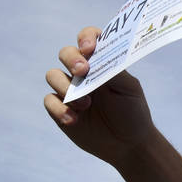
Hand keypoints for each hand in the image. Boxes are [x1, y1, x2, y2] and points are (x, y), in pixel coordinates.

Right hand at [44, 26, 154, 167]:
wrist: (128, 144)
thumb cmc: (132, 111)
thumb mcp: (129, 89)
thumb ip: (114, 71)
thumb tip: (96, 56)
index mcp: (102, 63)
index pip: (89, 40)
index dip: (86, 38)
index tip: (89, 48)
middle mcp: (83, 73)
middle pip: (65, 53)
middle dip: (71, 59)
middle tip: (82, 71)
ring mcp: (70, 90)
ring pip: (52, 75)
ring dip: (65, 86)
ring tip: (86, 104)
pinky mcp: (60, 109)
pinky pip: (49, 100)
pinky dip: (59, 108)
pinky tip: (74, 119)